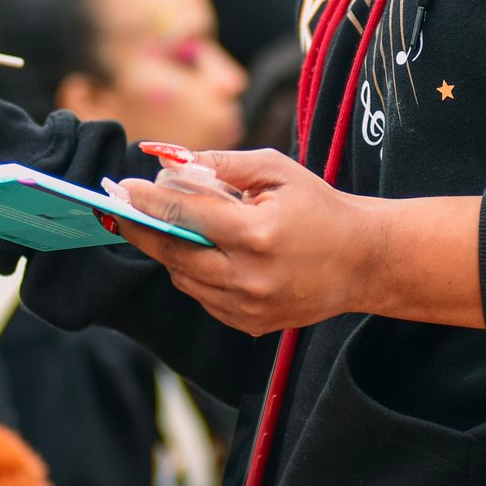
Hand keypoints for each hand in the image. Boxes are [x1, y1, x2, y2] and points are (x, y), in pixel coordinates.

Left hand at [112, 149, 388, 335]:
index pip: (185, 214)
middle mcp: (250, 276)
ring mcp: (250, 307)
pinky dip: (194, 274)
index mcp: (257, 233)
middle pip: (174, 252)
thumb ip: (221, 164)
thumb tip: (169, 161)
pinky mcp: (251, 324)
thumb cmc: (320, 207)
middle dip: (145, 229)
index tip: (122, 188)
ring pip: (184, 278)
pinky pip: (203, 298)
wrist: (363, 260)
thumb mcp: (276, 171)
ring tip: (166, 225)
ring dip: (170, 251)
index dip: (148, 200)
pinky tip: (201, 252)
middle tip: (123, 209)